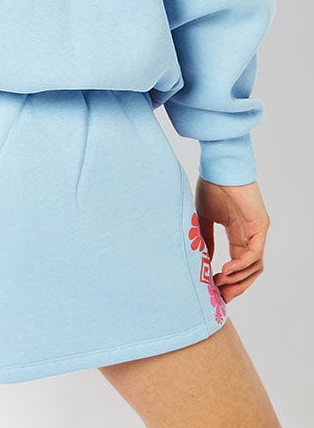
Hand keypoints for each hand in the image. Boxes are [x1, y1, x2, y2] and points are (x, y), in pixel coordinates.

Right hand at [194, 176, 270, 301]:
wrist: (218, 165)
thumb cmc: (211, 185)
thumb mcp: (204, 218)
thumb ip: (206, 240)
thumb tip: (205, 261)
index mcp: (238, 234)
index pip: (237, 265)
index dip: (227, 281)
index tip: (213, 291)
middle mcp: (250, 235)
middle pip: (249, 271)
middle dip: (235, 287)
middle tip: (219, 298)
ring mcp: (256, 231)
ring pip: (255, 266)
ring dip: (238, 279)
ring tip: (219, 283)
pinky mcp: (260, 226)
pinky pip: (254, 253)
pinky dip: (241, 265)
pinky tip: (226, 270)